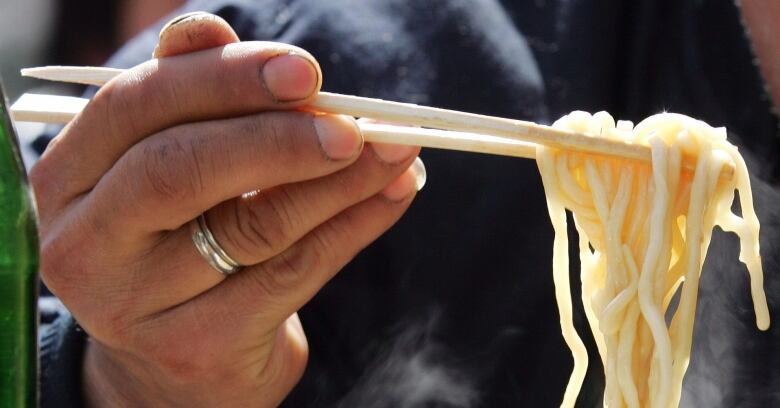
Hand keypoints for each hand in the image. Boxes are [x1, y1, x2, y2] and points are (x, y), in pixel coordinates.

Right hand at [32, 12, 424, 406]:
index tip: (303, 71)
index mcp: (68, 179)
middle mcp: (85, 245)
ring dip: (339, 180)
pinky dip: (354, 226)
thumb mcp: (172, 166)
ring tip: (395, 151)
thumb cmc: (179, 238)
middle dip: (278, 136)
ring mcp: (135, 306)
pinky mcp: (197, 347)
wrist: (180, 358)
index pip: (135, 108)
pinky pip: (293, 273)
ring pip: (252, 225)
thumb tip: (208, 27)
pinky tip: (392, 195)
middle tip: (351, 123)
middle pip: (179, 170)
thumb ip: (188, 99)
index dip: (222, 81)